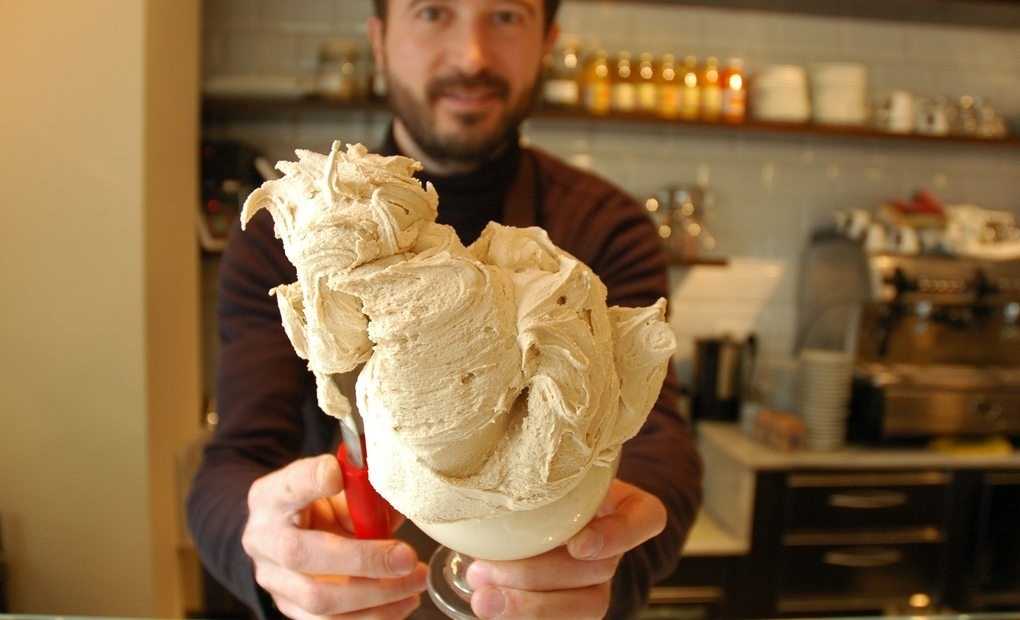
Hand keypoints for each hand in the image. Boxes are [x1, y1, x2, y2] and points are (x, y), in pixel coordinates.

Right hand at [242, 454, 427, 618]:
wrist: (289, 530)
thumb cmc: (318, 501)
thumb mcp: (334, 484)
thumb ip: (359, 491)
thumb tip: (398, 503)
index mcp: (272, 496)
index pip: (289, 484)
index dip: (311, 479)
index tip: (337, 474)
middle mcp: (264, 539)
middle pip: (302, 556)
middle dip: (362, 561)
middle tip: (406, 557)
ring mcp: (273, 579)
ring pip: (318, 600)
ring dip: (375, 596)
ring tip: (414, 582)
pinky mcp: (290, 607)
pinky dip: (372, 616)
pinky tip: (402, 604)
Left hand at [464, 478, 666, 618]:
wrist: (531, 513)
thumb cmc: (542, 484)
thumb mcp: (552, 470)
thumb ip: (541, 470)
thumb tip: (492, 462)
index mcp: (624, 506)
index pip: (646, 519)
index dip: (618, 535)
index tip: (578, 544)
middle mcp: (616, 548)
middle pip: (599, 570)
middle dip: (539, 575)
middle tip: (486, 571)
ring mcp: (599, 583)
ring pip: (584, 606)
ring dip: (529, 606)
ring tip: (483, 598)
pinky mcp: (577, 606)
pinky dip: (522, 617)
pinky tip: (489, 607)